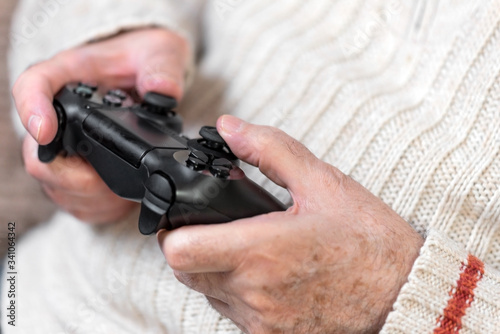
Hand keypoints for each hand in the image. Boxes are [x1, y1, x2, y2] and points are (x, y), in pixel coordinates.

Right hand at [14, 28, 189, 222]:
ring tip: (124, 185)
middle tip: (113, 176)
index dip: (32, 110)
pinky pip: (73, 202)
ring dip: (91, 195)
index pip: (33, 86)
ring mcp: (63, 148)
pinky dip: (98, 207)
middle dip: (78, 177)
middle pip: (39, 156)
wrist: (148, 76)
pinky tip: (120, 195)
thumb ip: (161, 68)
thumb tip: (163, 92)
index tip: (46, 131)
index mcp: (69, 75)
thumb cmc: (144, 59)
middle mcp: (58, 115)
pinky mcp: (74, 173)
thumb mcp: (160, 51)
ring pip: (54, 186)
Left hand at [158, 115, 423, 332]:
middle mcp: (254, 293)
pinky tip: (269, 275)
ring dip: (217, 269)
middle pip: (185, 271)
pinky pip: (234, 313)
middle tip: (223, 225)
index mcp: (260, 251)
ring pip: (208, 293)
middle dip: (194, 244)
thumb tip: (229, 127)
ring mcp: (262, 322)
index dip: (173, 229)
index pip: (179, 251)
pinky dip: (239, 292)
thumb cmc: (369, 241)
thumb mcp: (322, 183)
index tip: (185, 215)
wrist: (405, 294)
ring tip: (255, 249)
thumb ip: (269, 150)